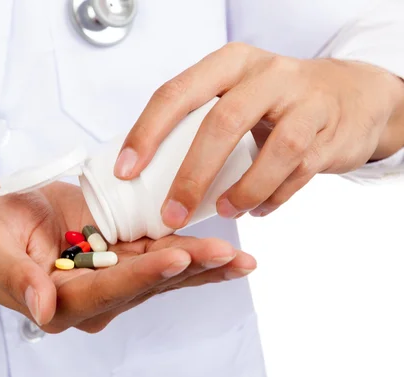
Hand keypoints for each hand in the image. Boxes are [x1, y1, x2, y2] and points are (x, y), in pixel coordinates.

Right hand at [0, 181, 255, 333]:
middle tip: (228, 257)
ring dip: (200, 266)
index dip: (140, 276)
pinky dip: (192, 256)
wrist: (0, 218)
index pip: (104, 292)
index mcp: (57, 303)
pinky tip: (226, 258)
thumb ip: (15, 279)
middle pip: (143, 286)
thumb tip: (43, 311)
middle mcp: (91, 300)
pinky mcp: (122, 261)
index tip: (174, 258)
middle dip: (185, 270)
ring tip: (241, 260)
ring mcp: (110, 281)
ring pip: (160, 275)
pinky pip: (160, 259)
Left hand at [114, 42, 403, 223]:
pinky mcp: (329, 133)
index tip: (125, 172)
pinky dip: (274, 197)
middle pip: (222, 123)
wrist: (350, 97)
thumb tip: (145, 171)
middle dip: (191, 176)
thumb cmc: (274, 103)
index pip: (177, 92)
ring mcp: (305, 102)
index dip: (147, 134)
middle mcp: (268, 75)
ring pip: (276, 151)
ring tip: (225, 213)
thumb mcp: (235, 94)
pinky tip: (257, 209)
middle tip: (172, 215)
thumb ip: (198, 120)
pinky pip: (300, 172)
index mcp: (230, 63)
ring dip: (244, 191)